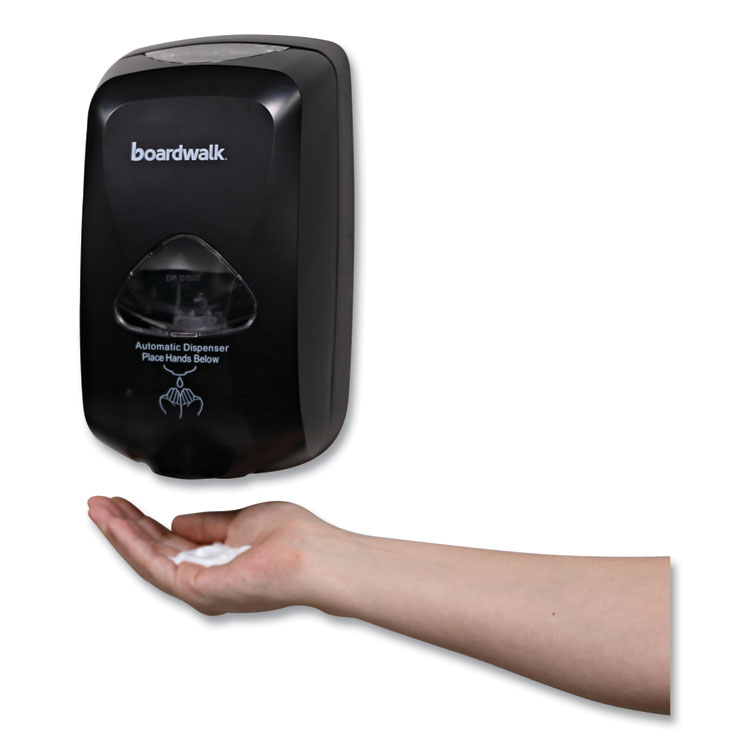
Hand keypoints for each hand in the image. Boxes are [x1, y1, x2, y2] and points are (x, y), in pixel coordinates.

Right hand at [87, 496, 332, 614]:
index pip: (170, 542)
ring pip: (147, 558)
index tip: (123, 504)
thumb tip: (178, 520)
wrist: (315, 557)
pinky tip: (116, 523)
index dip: (143, 522)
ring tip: (98, 509)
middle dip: (123, 525)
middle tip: (99, 504)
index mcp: (218, 562)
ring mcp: (200, 587)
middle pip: (153, 551)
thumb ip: (208, 524)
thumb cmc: (295, 539)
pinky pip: (154, 564)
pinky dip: (130, 542)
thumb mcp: (242, 520)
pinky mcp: (197, 589)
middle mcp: (206, 579)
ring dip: (119, 531)